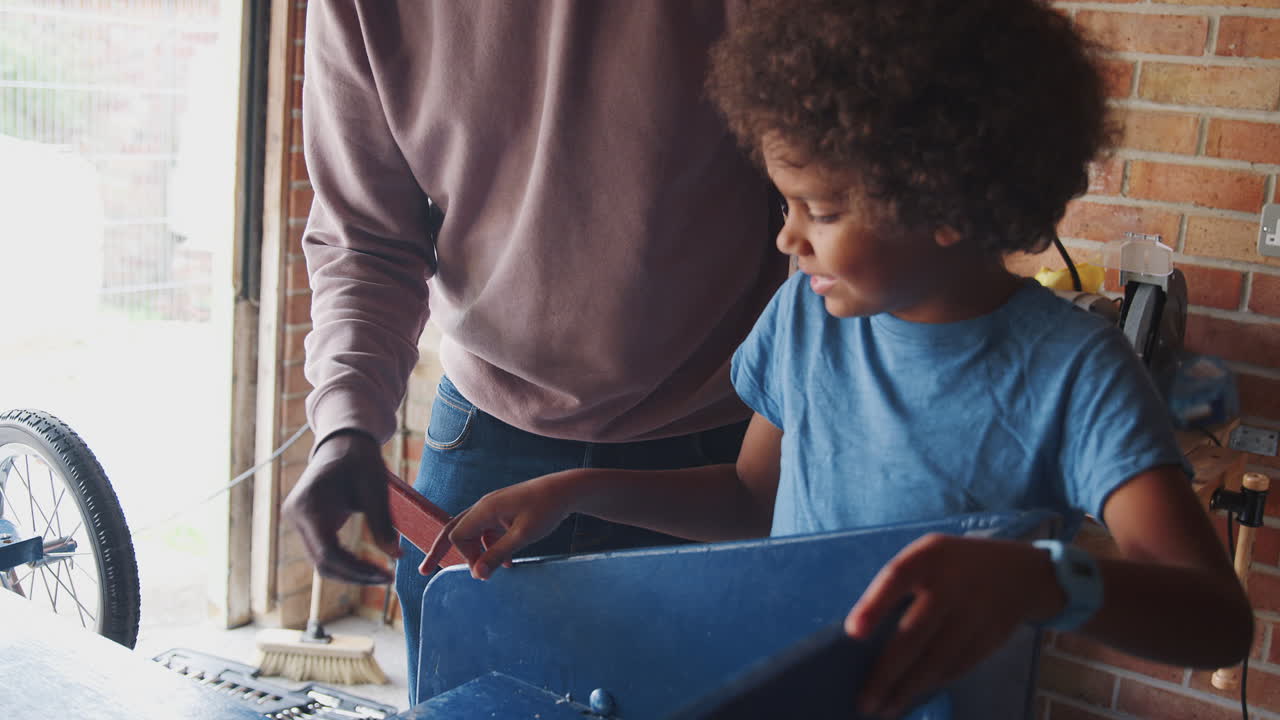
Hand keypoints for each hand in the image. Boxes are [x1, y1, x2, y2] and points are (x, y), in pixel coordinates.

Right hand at [281, 430, 401, 584]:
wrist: (343, 441)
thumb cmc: (360, 459)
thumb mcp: (375, 488)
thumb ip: (383, 522)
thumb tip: (396, 556)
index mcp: (308, 506)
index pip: (328, 553)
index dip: (357, 570)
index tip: (386, 575)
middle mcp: (296, 516)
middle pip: (323, 563)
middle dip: (356, 576)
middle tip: (388, 578)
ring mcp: (298, 522)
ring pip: (322, 562)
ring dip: (352, 572)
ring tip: (382, 574)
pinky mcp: (307, 525)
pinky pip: (324, 552)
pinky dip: (347, 562)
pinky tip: (370, 564)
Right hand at [421, 472, 578, 579]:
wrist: (565, 490)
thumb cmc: (546, 510)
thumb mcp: (523, 536)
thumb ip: (498, 554)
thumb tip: (476, 575)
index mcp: (484, 509)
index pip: (457, 536)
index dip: (465, 557)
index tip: (483, 571)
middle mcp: (483, 506)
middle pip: (453, 530)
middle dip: (440, 551)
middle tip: (424, 572)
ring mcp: (493, 508)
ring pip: (472, 533)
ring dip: (476, 553)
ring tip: (486, 573)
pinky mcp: (503, 512)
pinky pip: (487, 532)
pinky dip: (491, 548)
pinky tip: (506, 563)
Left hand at [844, 534, 1060, 717]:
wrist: (1019, 572)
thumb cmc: (952, 567)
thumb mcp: (928, 557)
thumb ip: (900, 586)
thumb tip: (863, 637)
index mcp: (929, 557)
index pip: (896, 578)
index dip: (874, 605)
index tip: (854, 633)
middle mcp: (953, 585)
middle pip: (915, 633)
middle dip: (887, 673)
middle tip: (865, 702)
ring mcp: (976, 613)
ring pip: (937, 659)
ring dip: (908, 689)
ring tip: (884, 709)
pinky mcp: (992, 637)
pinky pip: (958, 667)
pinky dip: (933, 684)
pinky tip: (913, 696)